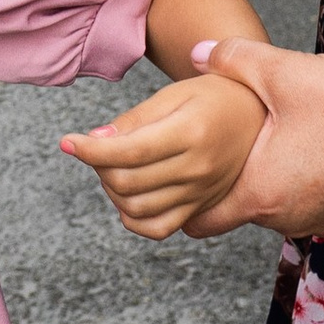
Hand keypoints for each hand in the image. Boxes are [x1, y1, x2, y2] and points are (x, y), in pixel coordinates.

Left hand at [62, 73, 268, 238]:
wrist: (255, 115)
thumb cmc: (212, 96)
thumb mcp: (173, 95)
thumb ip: (134, 119)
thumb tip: (95, 139)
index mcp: (191, 133)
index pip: (129, 152)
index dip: (90, 150)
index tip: (67, 141)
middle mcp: (198, 170)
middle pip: (128, 182)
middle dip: (98, 165)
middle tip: (95, 147)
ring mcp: (201, 194)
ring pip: (137, 209)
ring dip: (111, 190)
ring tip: (112, 165)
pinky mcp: (201, 208)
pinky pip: (159, 228)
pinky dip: (133, 217)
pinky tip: (128, 193)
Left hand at [178, 38, 323, 239]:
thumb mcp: (283, 71)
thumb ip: (232, 60)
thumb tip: (197, 53)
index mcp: (262, 196)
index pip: (198, 219)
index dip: (175, 193)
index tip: (167, 165)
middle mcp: (289, 218)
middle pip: (233, 207)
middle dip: (216, 177)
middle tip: (206, 137)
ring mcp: (323, 216)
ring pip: (270, 199)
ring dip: (256, 171)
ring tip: (250, 129)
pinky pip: (302, 194)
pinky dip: (289, 172)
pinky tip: (296, 134)